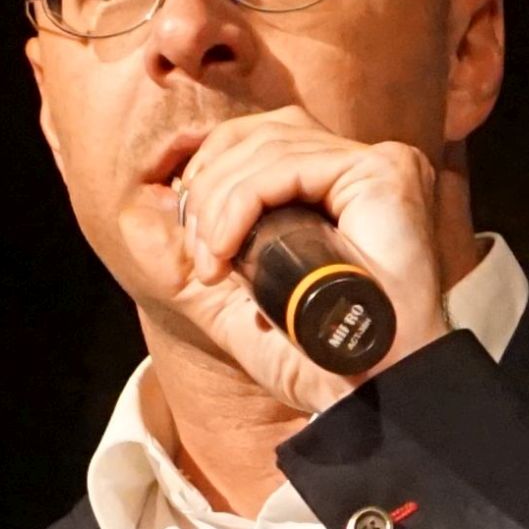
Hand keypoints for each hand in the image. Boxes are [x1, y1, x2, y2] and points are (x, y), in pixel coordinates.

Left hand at [162, 107, 451, 413]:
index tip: (198, 245)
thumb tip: (143, 209)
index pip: (262, 141)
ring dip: (219, 203)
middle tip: (201, 257)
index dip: (213, 176)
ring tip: (213, 262)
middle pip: (261, 133)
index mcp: (338, 186)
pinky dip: (241, 203)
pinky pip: (287, 165)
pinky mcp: (385, 172)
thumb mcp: (236, 303)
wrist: (367, 395)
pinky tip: (227, 248)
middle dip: (208, 188)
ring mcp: (379, 164)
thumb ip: (199, 258)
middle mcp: (363, 167)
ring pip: (269, 145)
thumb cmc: (317, 360)